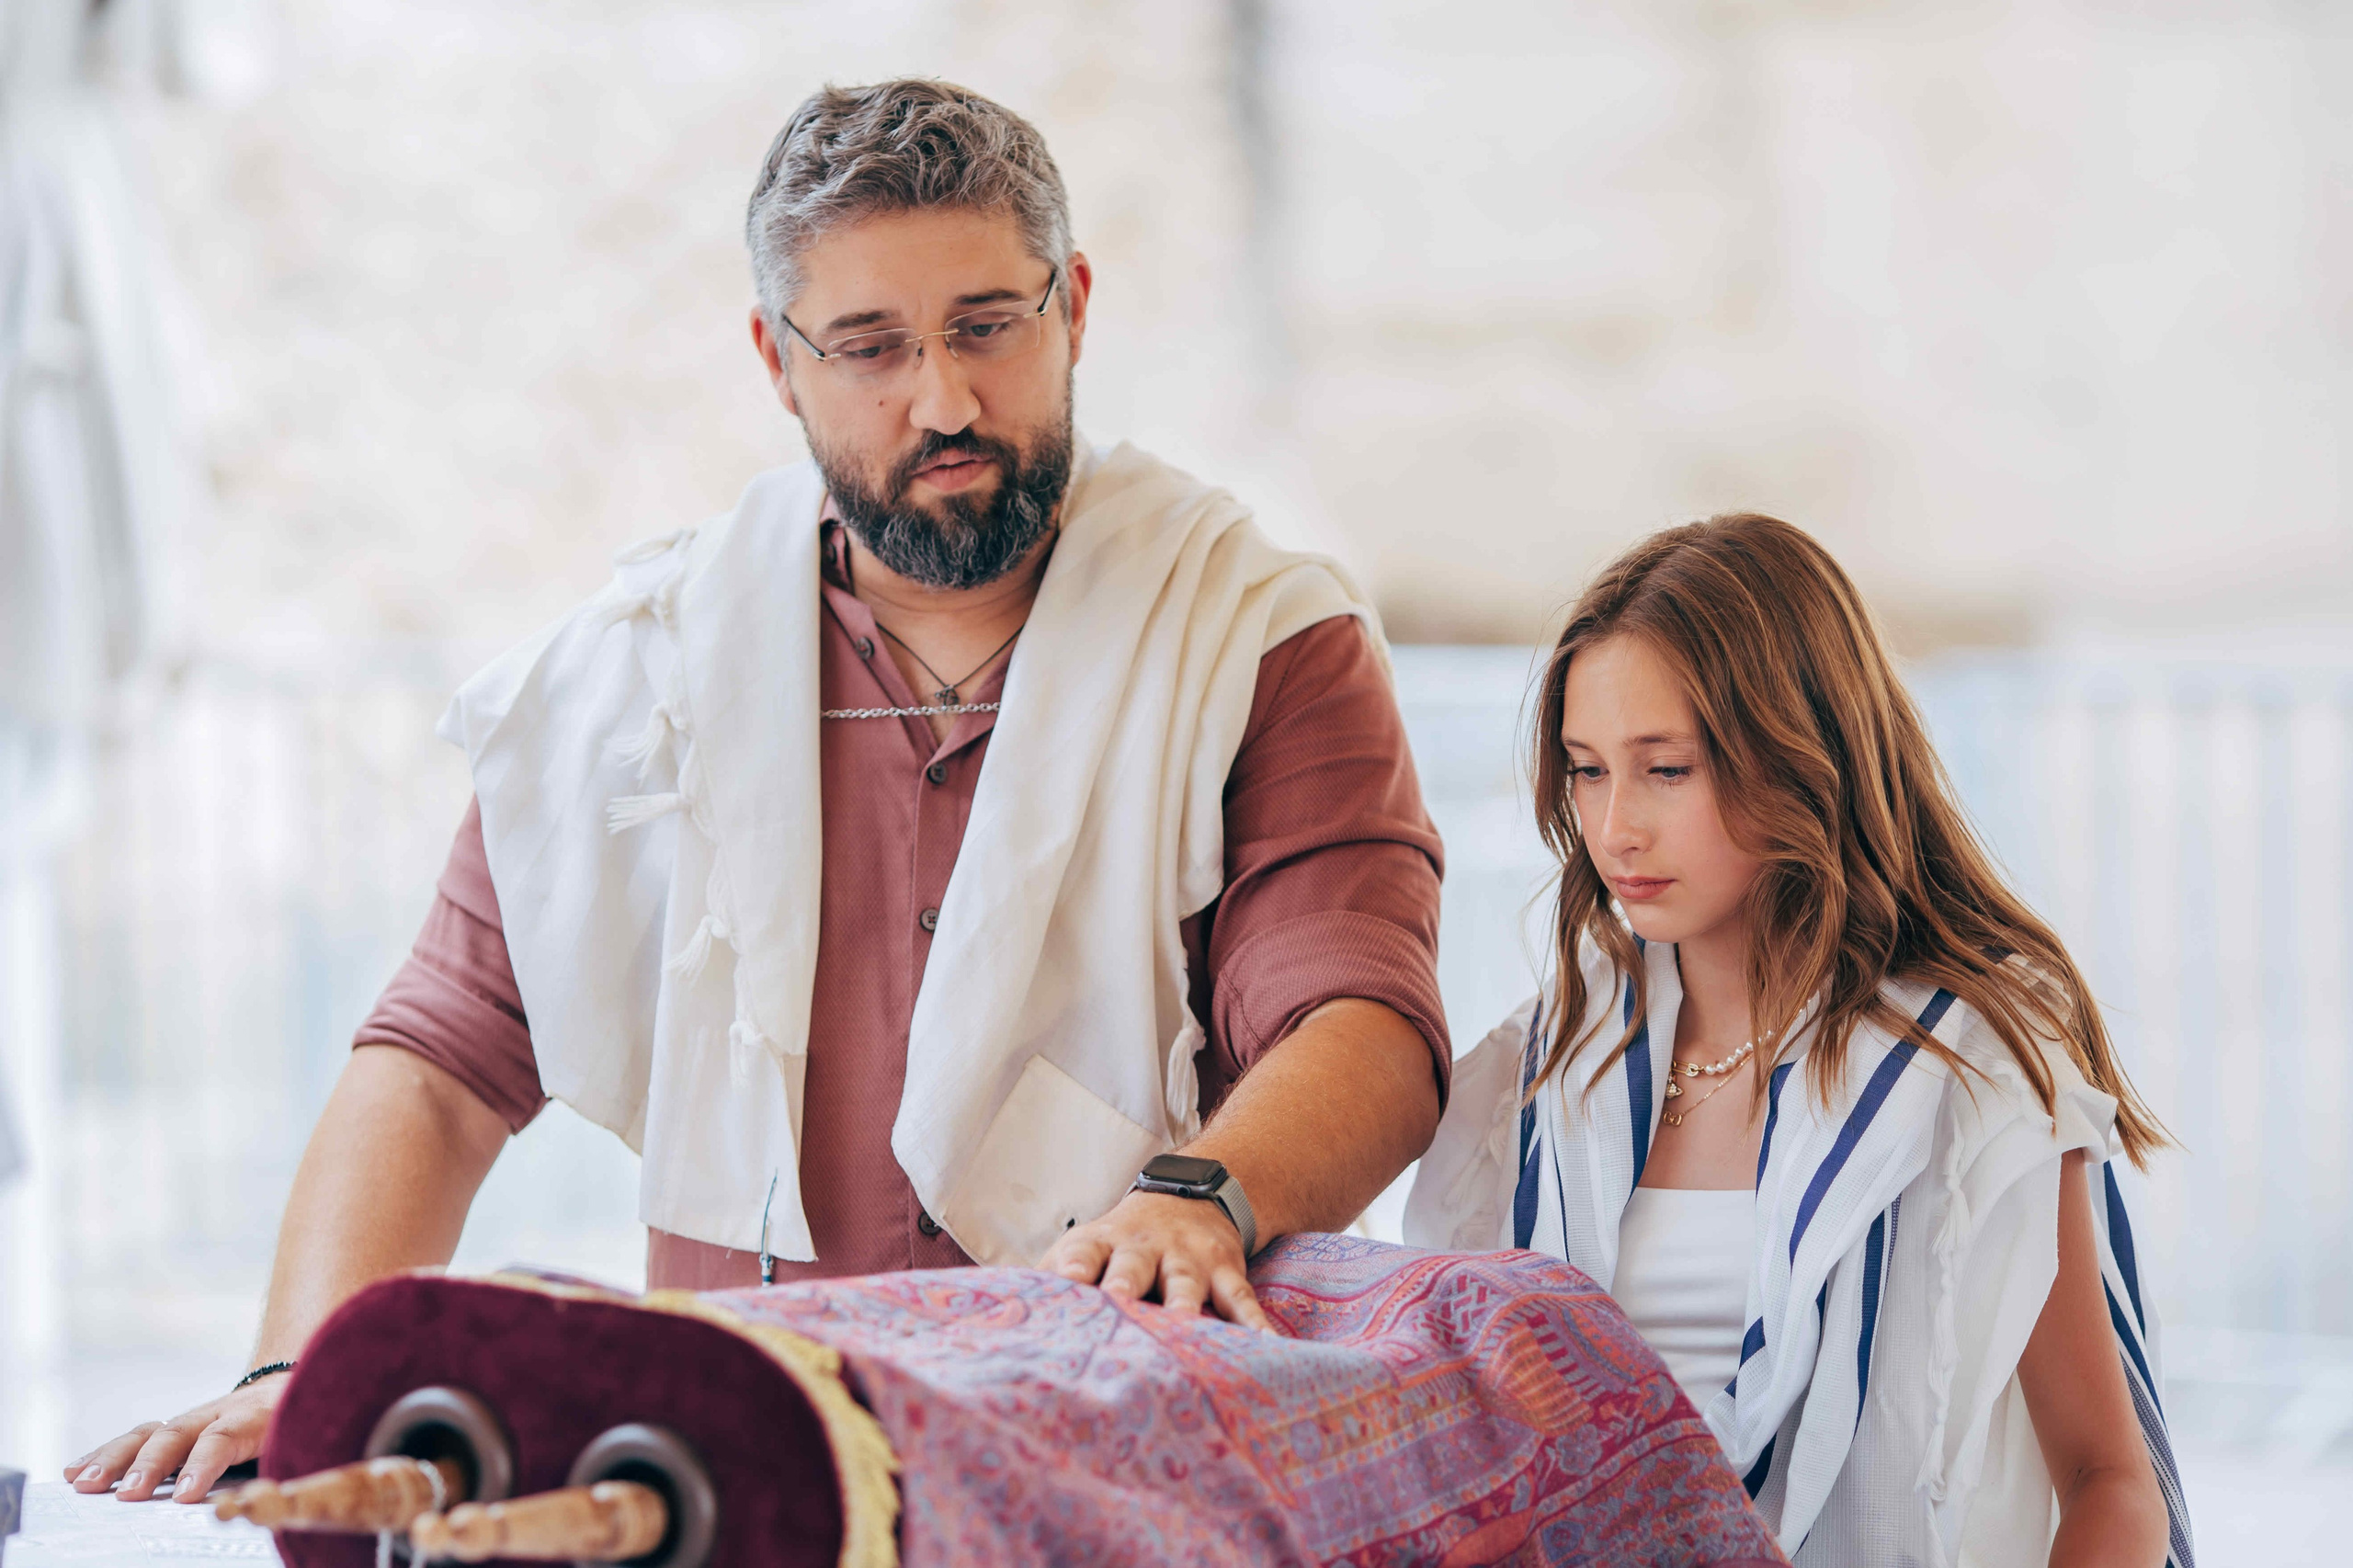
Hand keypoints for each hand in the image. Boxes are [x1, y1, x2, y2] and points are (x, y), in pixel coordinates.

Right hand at [64, 1373, 288, 1502]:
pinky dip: (105, 1455)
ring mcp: (194, 1418)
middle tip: (128, 1497)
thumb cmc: (302, 1422)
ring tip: (85, 1486)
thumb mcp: (307, 1439)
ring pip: (150, 1433)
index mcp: (256, 1415)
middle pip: (178, 1433)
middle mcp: (218, 1412)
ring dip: (115, 1460)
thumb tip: (271, 1500)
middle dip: (150, 1465)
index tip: (184, 1497)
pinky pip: (138, 1438)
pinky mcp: (176, 1429)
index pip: (224, 1437)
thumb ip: (290, 1466)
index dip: (203, 1465)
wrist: (295, 1385)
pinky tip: (76, 1473)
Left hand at [1041, 1189, 1274, 1330]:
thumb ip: (1048, 1281)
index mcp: (1099, 1243)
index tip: (1064, 1285)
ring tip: (1187, 1329)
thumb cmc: (1119, 1245)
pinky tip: (1266, 1347)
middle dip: (1126, 1284)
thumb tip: (993, 1321)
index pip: (1081, 1254)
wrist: (1189, 1198)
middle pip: (1133, 1265)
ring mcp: (1188, 1258)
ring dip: (1188, 1305)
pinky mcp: (1226, 1270)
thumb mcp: (1082, 1249)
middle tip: (1119, 1303)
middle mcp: (1144, 1247)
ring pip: (1188, 1284)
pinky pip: (1242, 1299)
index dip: (1071, 1270)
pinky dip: (1255, 1324)